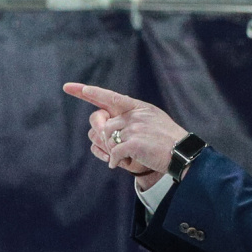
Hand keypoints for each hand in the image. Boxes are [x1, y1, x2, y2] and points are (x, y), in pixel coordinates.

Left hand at [64, 82, 188, 185]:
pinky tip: (117, 164)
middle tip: (114, 147)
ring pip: (107, 138)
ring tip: (125, 156)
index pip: (108, 96)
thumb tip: (107, 124)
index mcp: (137, 107)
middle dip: (104, 137)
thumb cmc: (167, 139)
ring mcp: (134, 127)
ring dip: (111, 150)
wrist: (182, 152)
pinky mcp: (134, 142)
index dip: (88, 92)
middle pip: (103, 124)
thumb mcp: (152, 120)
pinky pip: (114, 152)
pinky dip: (114, 160)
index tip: (70, 87)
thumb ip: (131, 118)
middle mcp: (134, 114)